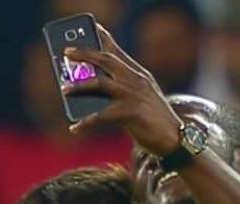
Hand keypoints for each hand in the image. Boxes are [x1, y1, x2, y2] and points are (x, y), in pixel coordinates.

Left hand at [62, 24, 181, 154]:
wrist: (174, 138)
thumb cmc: (155, 119)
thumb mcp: (142, 97)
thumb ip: (123, 88)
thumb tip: (93, 88)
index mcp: (139, 75)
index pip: (118, 51)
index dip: (102, 38)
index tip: (90, 28)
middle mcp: (136, 80)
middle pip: (106, 60)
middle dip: (85, 54)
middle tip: (67, 53)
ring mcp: (133, 95)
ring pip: (99, 83)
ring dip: (79, 86)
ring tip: (65, 89)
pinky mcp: (131, 113)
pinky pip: (101, 116)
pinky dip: (85, 123)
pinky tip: (74, 128)